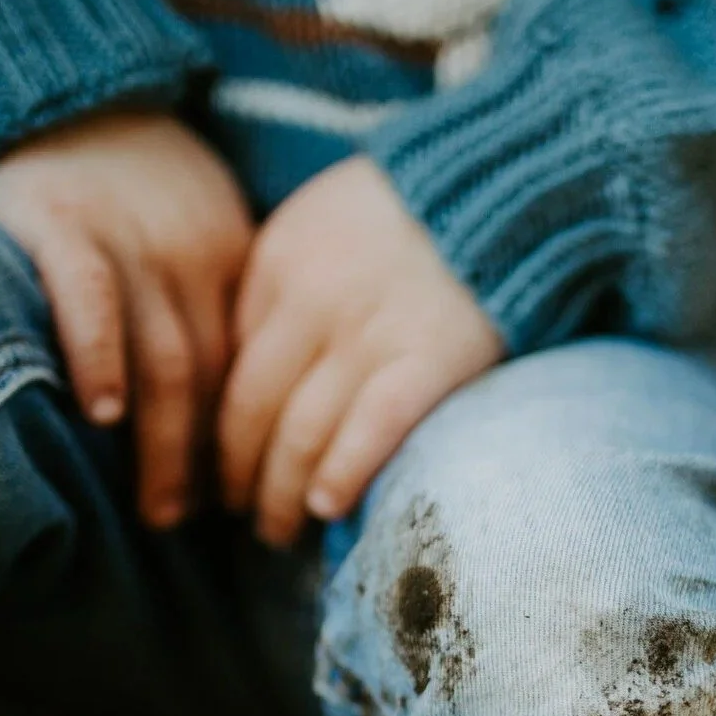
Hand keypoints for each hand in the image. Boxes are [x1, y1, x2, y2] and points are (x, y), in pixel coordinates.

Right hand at [0, 109, 252, 527]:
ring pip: (159, 357)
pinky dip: (98, 357)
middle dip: (207, 461)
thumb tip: (230, 415)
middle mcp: (186, 257)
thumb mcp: (195, 236)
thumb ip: (207, 308)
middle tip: (195, 525)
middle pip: (210, 377)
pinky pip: (88, 301)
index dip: (243, 441)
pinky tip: (101, 415)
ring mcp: (125, 243)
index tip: (241, 500)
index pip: (245, 369)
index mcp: (227, 264)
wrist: (63, 91)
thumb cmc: (131, 184)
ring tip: (158, 507)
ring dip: (162, 441)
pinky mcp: (61, 227)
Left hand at [219, 156, 502, 545]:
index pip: (226, 369)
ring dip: (280, 495)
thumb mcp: (316, 228)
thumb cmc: (407, 215)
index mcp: (277, 265)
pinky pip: (371, 429)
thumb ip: (275, 293)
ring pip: (301, 434)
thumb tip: (239, 381)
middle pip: (251, 412)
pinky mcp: (431, 359)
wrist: (501, 186)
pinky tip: (326, 506)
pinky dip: (342, 474)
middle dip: (238, 477)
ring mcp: (372, 334)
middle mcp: (314, 302)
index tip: (216, 469)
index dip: (213, 432)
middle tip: (239, 514)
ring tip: (278, 529)